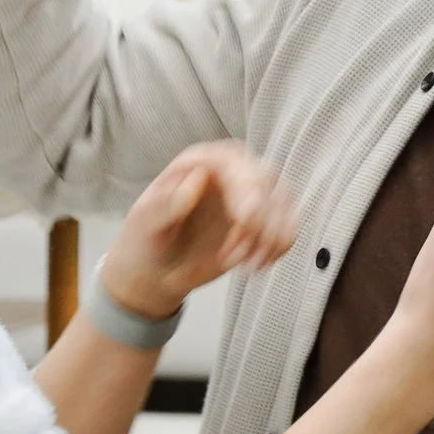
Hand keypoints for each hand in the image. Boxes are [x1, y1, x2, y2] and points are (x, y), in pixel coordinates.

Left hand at [100, 143, 298, 320]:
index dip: (246, 190)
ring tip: (246, 267)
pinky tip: (256, 266)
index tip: (243, 221)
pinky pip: (289, 224)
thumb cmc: (145, 241)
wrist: (155, 272)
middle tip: (236, 257)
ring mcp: (249, 195)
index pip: (237, 163)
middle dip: (259, 220)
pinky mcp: (262, 220)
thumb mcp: (144, 222)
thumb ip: (167, 202)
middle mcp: (230, 171)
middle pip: (266, 179)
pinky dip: (280, 246)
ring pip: (284, 201)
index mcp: (202, 161)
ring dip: (272, 237)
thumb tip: (198, 178)